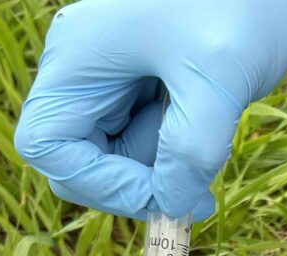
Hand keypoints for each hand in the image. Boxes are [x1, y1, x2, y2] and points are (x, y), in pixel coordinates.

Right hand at [15, 0, 286, 218]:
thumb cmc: (239, 4)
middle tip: (196, 184)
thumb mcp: (220, 77)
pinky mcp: (143, 94)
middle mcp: (84, 73)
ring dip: (165, 166)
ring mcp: (111, 84)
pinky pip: (147, 148)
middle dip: (137, 183)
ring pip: (119, 162)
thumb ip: (192, 148)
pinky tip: (208, 121)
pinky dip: (178, 154)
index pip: (47, 147)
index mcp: (78, 58)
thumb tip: (172, 203)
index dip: (98, 185)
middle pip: (81, 164)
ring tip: (207, 121)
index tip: (159, 194)